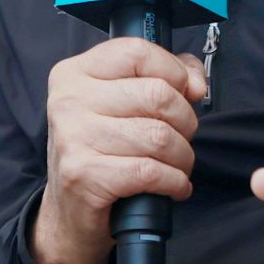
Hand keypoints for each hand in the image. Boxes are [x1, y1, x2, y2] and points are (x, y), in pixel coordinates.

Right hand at [33, 39, 206, 263]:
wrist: (70, 211)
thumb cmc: (104, 150)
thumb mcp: (124, 102)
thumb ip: (167, 75)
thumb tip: (196, 83)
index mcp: (74, 73)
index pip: (138, 52)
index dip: (175, 72)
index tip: (186, 93)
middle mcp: (68, 101)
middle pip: (158, 95)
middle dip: (185, 121)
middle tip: (182, 138)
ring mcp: (72, 138)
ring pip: (160, 136)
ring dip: (183, 157)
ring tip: (178, 166)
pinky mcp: (84, 175)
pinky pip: (151, 171)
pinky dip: (174, 182)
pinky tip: (173, 186)